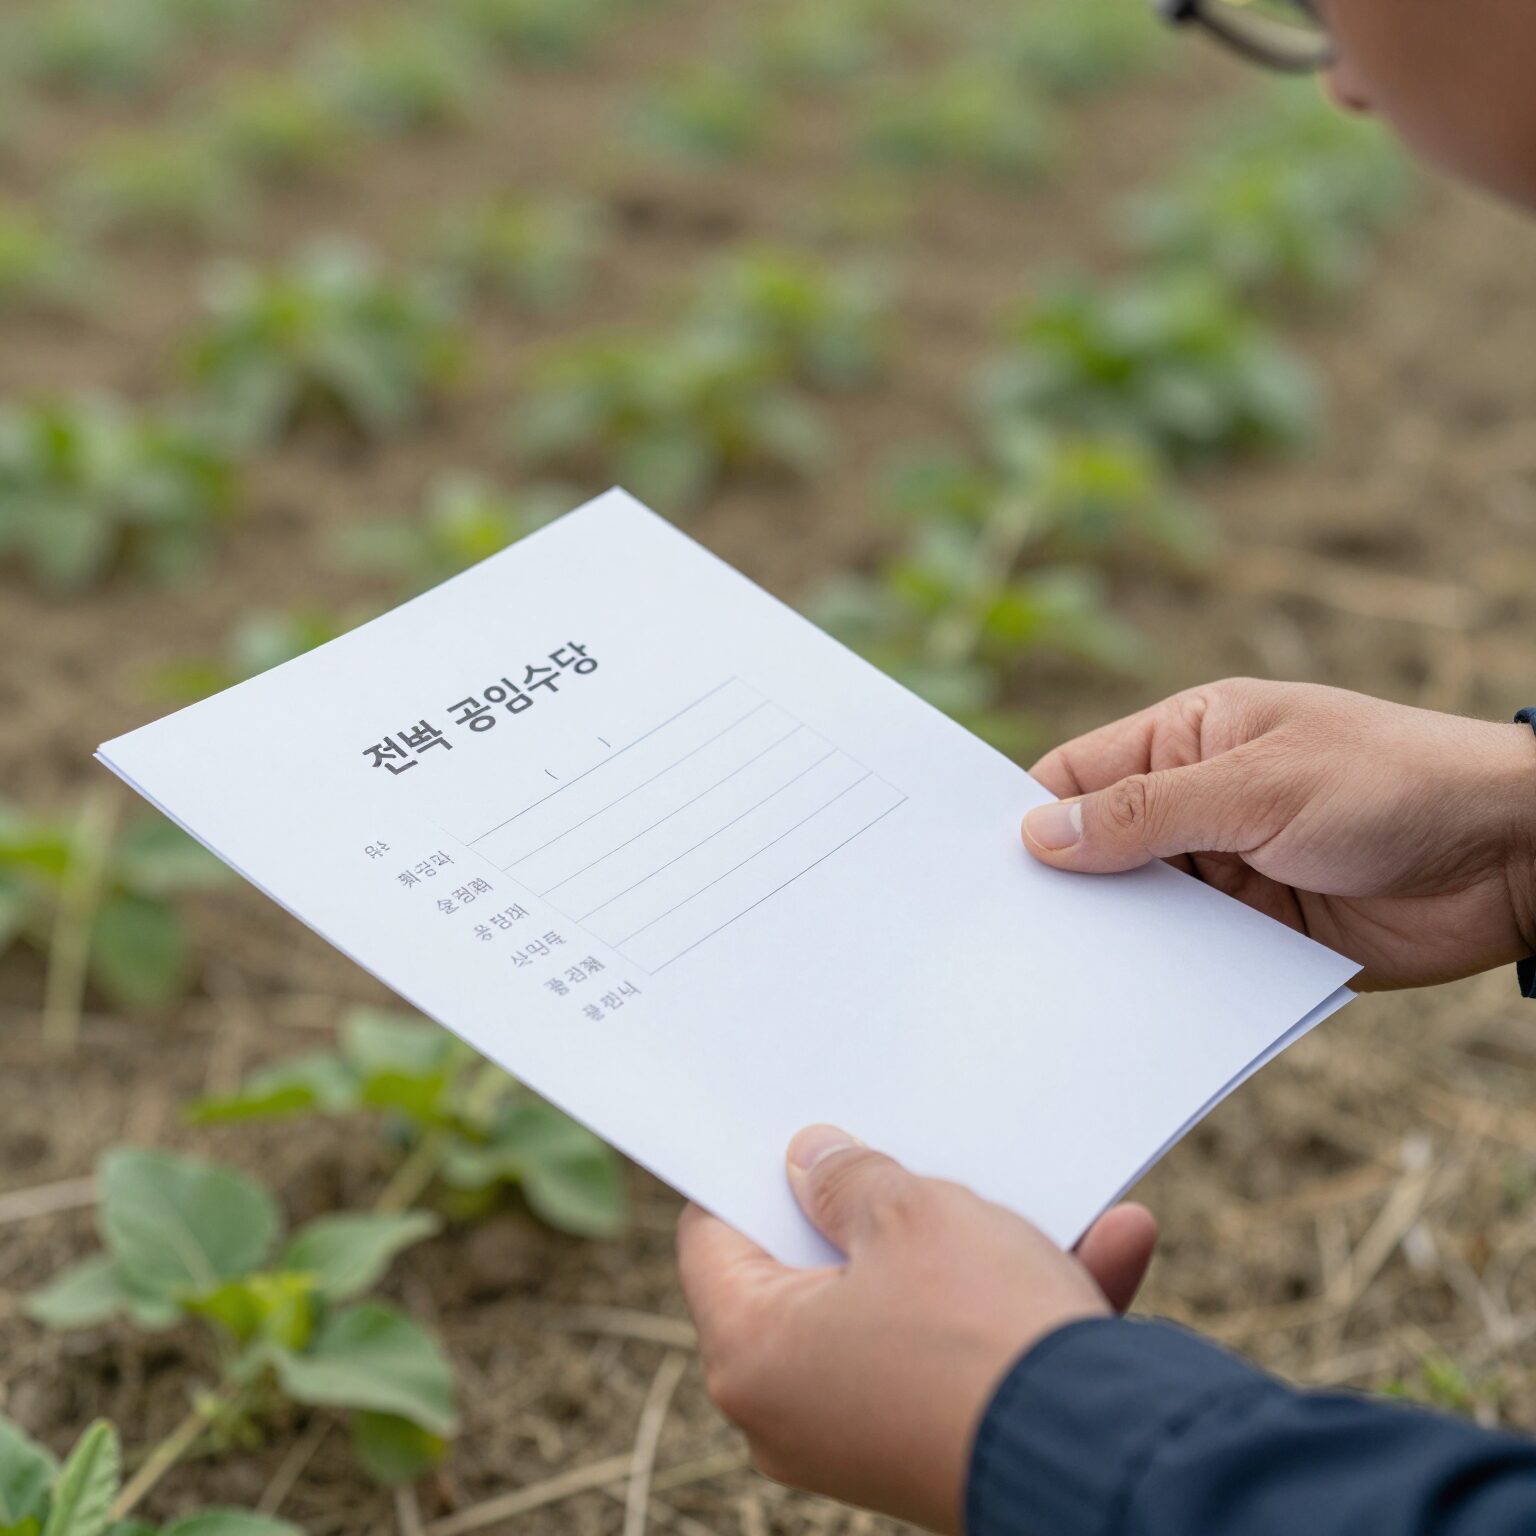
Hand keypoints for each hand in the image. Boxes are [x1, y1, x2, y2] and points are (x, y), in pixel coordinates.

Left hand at [678, 1126, 1156, 1533]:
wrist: (1103, 1463)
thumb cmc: (979, 1333)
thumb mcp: (910, 1216)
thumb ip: (848, 1178)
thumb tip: (811, 1162)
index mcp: (752, 1353)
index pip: (715, 1235)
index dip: (752, 1170)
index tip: (791, 1126)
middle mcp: (792, 1410)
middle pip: (817, 1271)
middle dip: (879, 1204)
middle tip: (905, 1143)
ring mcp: (867, 1435)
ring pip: (909, 1308)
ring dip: (980, 1247)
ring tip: (1038, 1192)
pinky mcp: (943, 1447)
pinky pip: (966, 1356)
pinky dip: (1021, 1302)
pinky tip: (1108, 1244)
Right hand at [1023, 679, 1535, 990]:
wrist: (1518, 858)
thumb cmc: (1394, 783)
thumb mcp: (1260, 786)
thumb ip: (1148, 813)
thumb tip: (1039, 835)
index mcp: (1188, 740)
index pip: (1078, 776)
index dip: (1024, 816)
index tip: (971, 870)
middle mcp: (1196, 806)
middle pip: (1097, 850)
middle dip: (1057, 887)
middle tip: (994, 939)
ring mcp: (1224, 874)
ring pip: (1135, 912)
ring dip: (1106, 940)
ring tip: (1043, 981)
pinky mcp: (1253, 937)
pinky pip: (1186, 960)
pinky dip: (1156, 981)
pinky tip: (1117, 1007)